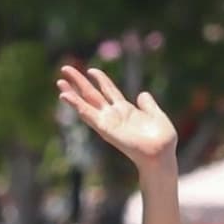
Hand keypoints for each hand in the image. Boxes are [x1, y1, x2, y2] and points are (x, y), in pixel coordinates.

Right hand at [56, 66, 176, 168]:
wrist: (161, 155)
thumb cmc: (163, 141)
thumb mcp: (158, 116)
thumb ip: (149, 105)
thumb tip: (142, 94)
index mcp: (127, 110)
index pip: (110, 91)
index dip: (101, 80)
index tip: (91, 70)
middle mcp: (115, 115)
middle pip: (93, 94)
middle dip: (79, 82)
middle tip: (66, 68)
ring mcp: (108, 121)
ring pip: (86, 104)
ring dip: (72, 93)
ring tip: (60, 81)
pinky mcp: (104, 128)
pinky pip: (87, 114)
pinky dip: (76, 105)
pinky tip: (64, 96)